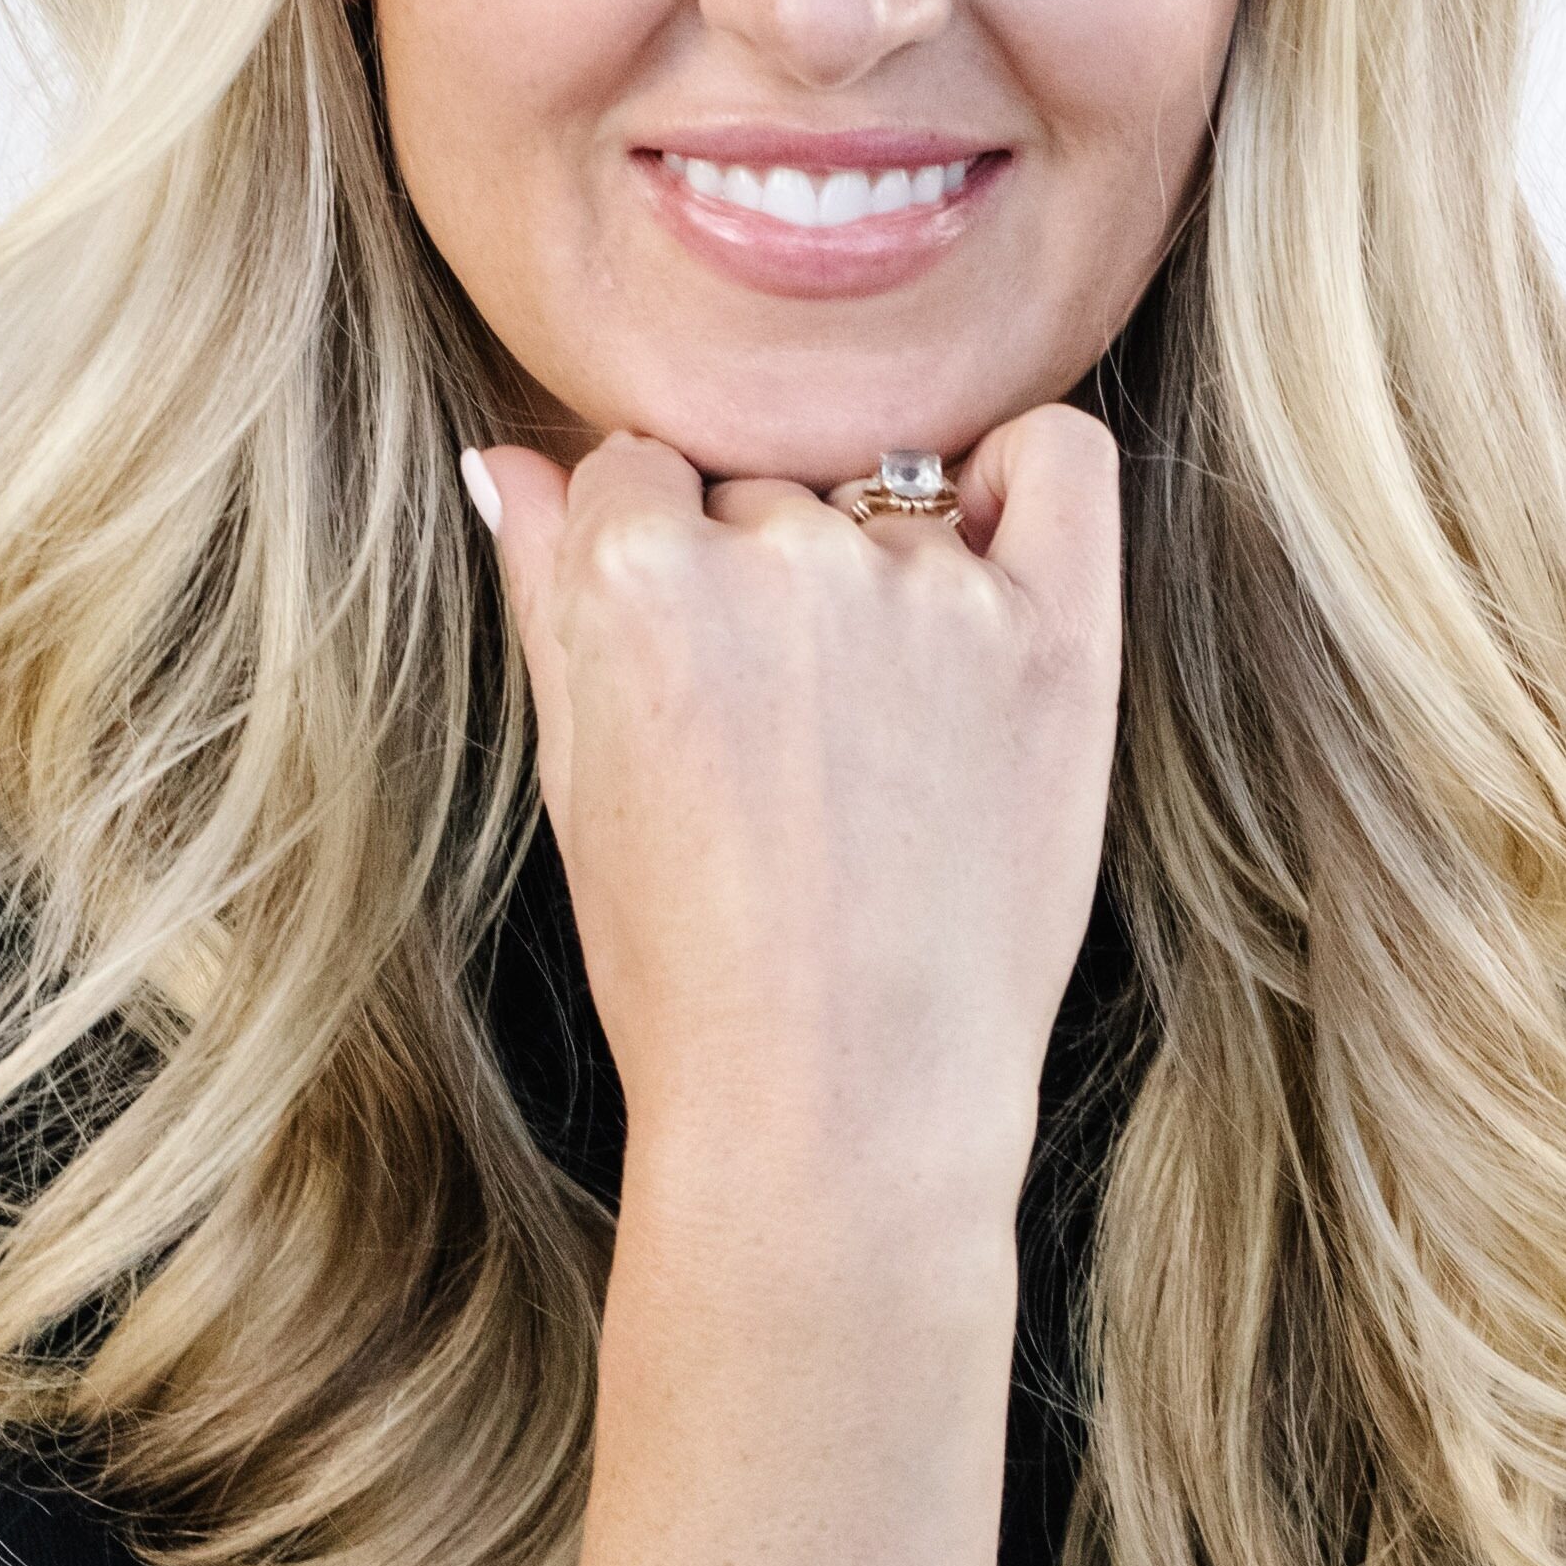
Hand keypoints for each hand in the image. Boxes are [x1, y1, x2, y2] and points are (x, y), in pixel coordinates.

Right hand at [471, 403, 1119, 1210]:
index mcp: (639, 569)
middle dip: (766, 587)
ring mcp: (925, 587)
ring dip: (882, 583)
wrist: (835, 1106)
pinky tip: (995, 566)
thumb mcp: (576, 778)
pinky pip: (1056, 460)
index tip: (692, 678)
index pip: (643, 472)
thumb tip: (509, 458)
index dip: (660, 572)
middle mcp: (782, 550)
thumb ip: (546, 591)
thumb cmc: (689, 971)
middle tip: (788, 745)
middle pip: (768, 494)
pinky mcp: (1052, 630)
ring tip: (883, 751)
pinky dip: (1025, 482)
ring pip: (889, 506)